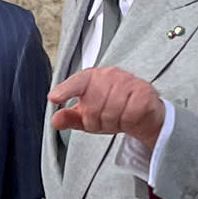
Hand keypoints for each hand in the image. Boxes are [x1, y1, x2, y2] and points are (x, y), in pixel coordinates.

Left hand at [49, 67, 164, 147]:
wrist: (142, 114)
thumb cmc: (113, 110)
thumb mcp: (87, 117)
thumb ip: (70, 118)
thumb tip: (55, 120)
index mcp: (92, 78)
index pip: (78, 82)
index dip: (66, 90)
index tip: (54, 97)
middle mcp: (110, 75)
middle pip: (93, 106)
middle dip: (96, 121)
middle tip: (103, 119)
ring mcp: (128, 82)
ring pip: (111, 111)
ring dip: (113, 122)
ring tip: (117, 118)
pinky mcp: (143, 92)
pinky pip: (128, 114)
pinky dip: (127, 121)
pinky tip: (129, 117)